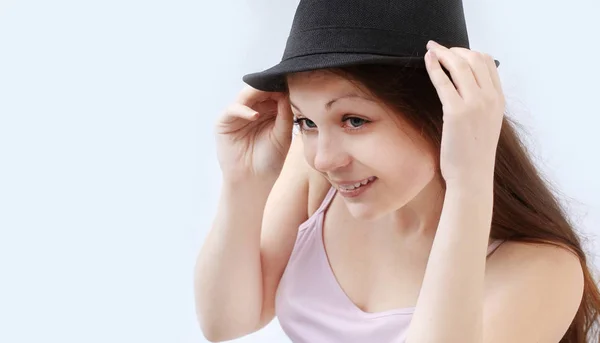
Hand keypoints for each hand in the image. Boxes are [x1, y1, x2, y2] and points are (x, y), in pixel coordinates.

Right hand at [215, 85, 293, 182]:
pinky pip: (233, 109)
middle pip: (259, 91)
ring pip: (245, 96)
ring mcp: (238, 114)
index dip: (281, 88)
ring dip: (257, 94)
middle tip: (279, 83)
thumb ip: (284, 114)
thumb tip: (285, 92)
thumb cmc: (269, 160)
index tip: (291, 84)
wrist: (253, 180)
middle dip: (269, 87)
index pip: (273, 93)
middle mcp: (252, 110)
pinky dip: (243, 110)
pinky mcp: (224, 122)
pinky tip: (254, 116)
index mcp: (268, 112)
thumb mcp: (283, 135)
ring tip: (269, 95)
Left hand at [424, 40, 504, 185]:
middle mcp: (490, 99)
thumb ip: (482, 104)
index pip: (488, 63)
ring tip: (430, 50)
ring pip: (459, 66)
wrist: (472, 176)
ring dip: (443, 53)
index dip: (469, 52)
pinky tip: (427, 61)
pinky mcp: (456, 112)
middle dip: (454, 49)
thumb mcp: (487, 124)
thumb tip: (467, 88)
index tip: (454, 52)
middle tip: (439, 48)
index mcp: (500, 100)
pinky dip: (434, 67)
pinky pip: (443, 81)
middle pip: (474, 59)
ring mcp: (475, 104)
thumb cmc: (474, 154)